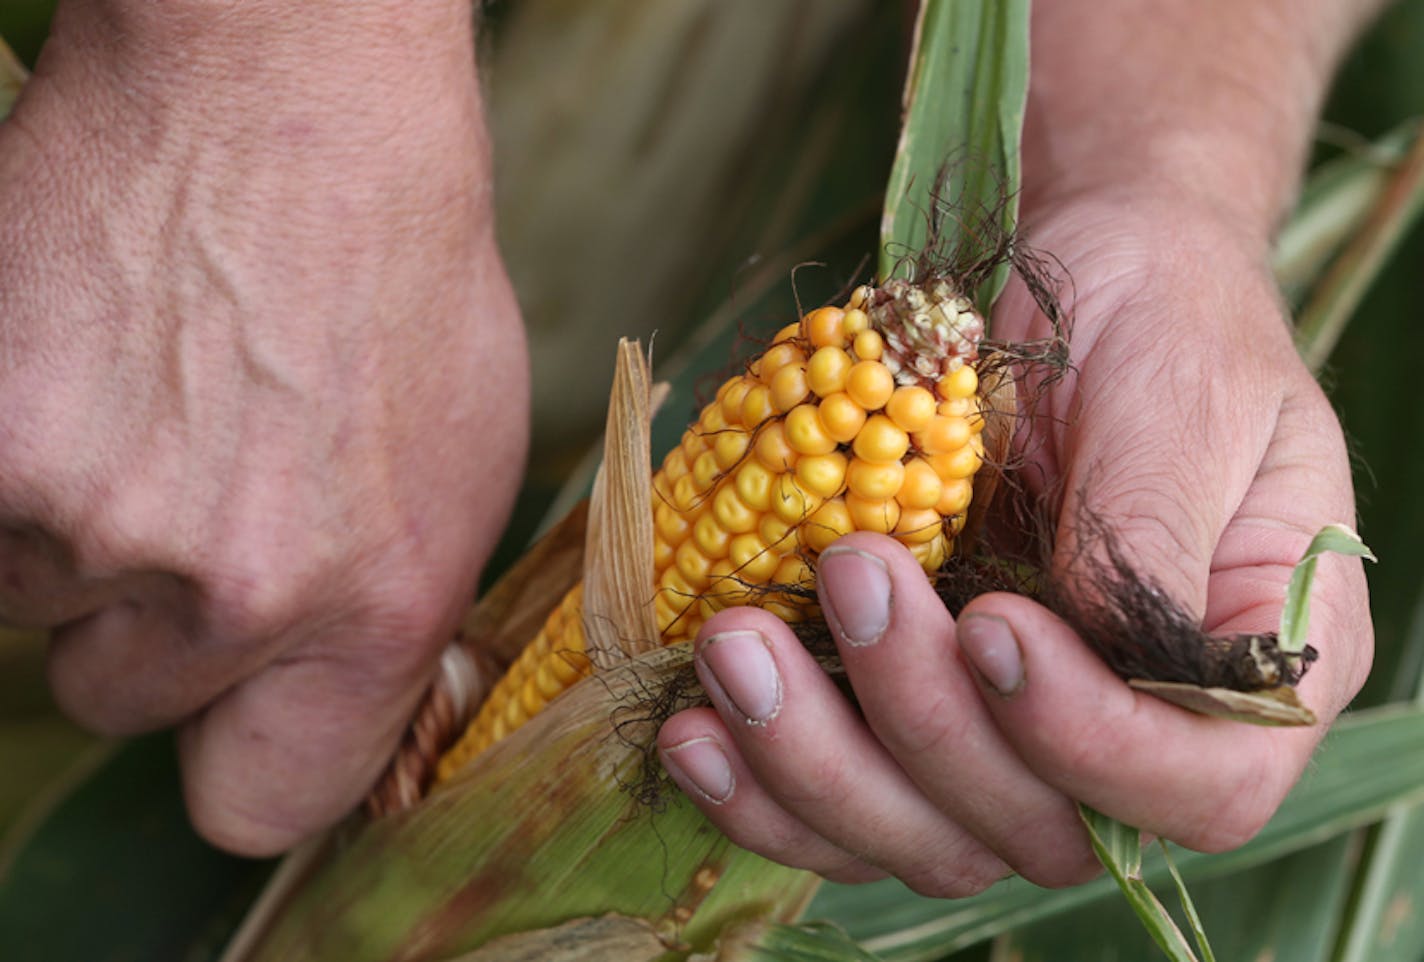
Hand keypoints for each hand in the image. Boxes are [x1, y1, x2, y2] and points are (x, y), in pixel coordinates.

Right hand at [0, 1, 526, 854]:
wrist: (292, 104)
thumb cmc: (401, 277)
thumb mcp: (462, 468)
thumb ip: (391, 613)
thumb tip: (341, 702)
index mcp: (374, 610)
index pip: (261, 807)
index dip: (239, 758)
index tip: (238, 709)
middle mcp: (234, 593)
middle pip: (121, 699)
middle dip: (148, 618)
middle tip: (195, 489)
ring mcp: (94, 522)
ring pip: (36, 602)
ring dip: (78, 531)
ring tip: (152, 403)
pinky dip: (12, 469)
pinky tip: (85, 377)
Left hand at [655, 192, 1371, 894]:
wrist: (1064, 279)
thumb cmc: (1155, 315)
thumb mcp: (1182, 394)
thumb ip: (1153, 529)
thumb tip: (1086, 646)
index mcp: (1244, 664)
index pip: (1200, 786)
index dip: (1089, 744)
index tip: (993, 626)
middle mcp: (1130, 729)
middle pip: (1035, 827)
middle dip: (922, 727)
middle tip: (848, 575)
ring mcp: (1006, 734)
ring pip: (917, 834)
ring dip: (813, 766)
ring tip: (733, 650)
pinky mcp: (902, 713)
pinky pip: (834, 801)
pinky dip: (758, 783)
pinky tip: (687, 726)